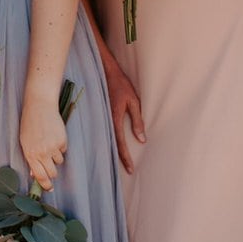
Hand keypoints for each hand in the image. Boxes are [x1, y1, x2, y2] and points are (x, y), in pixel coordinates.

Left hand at [19, 94, 67, 190]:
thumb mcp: (25, 142)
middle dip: (52, 172)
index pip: (40, 176)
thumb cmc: (30, 124)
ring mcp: (52, 147)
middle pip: (52, 173)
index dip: (45, 185)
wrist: (40, 106)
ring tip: (49, 143)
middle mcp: (42, 153)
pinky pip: (64, 150)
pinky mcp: (62, 141)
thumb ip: (31, 159)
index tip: (49, 188)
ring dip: (55, 157)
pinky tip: (54, 135)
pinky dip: (60, 146)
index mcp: (30, 154)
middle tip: (50, 166)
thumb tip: (35, 175)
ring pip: (59, 162)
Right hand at [100, 55, 144, 172]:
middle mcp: (106, 121)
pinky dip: (110, 141)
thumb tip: (141, 139)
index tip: (130, 169)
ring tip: (122, 162)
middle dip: (120, 158)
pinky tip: (113, 146)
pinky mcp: (101, 115)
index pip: (120, 143)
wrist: (105, 71)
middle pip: (112, 144)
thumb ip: (137, 120)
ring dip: (114, 151)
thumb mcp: (133, 101)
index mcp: (114, 118)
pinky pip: (105, 131)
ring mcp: (101, 118)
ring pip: (107, 139)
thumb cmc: (121, 85)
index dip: (125, 157)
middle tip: (127, 170)